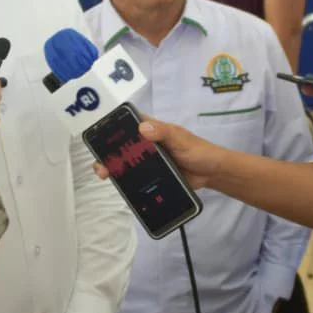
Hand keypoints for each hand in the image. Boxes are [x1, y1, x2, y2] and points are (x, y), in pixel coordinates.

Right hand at [92, 118, 223, 188]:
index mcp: (153, 130)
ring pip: (127, 163)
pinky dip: (127, 181)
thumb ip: (164, 133)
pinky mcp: (153, 176)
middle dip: (109, 154)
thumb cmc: (199, 151)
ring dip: (114, 168)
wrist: (212, 174)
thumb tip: (143, 128)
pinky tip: (119, 187)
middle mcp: (148, 144)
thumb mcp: (181, 140)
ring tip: (105, 175)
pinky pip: (137, 178)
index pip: (129, 125)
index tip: (100, 138)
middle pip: (123, 147)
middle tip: (101, 164)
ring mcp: (149, 161)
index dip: (114, 130)